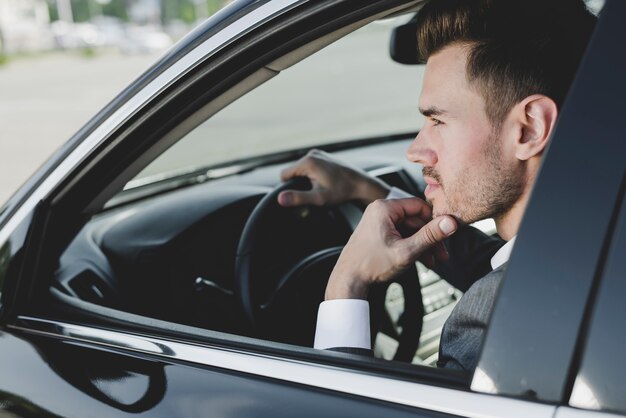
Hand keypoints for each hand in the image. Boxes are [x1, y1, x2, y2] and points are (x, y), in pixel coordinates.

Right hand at [277, 149, 389, 206]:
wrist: (362, 185)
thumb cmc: (342, 192)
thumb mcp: (319, 198)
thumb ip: (298, 198)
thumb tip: (280, 199)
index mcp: (308, 161)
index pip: (284, 175)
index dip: (290, 187)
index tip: (304, 194)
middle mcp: (312, 153)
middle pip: (293, 171)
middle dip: (300, 183)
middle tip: (316, 192)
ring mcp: (320, 153)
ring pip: (302, 169)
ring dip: (307, 180)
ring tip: (323, 187)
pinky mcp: (325, 156)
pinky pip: (311, 167)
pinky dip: (314, 175)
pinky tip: (326, 182)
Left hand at [325, 198, 456, 299]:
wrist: (348, 280)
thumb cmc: (371, 265)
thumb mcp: (406, 251)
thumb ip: (430, 235)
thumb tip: (450, 222)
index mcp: (385, 208)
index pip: (420, 206)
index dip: (435, 220)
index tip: (446, 234)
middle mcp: (381, 211)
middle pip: (416, 219)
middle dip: (430, 238)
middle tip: (442, 254)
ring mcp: (379, 222)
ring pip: (410, 229)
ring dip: (423, 244)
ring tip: (434, 261)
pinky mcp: (379, 232)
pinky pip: (402, 235)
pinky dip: (412, 246)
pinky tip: (422, 260)